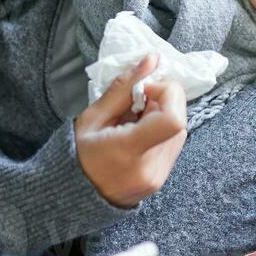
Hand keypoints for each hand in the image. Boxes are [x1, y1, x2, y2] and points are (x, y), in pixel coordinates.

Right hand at [74, 53, 187, 207]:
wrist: (75, 196)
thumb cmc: (78, 153)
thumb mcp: (93, 117)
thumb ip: (123, 87)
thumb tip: (152, 59)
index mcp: (128, 151)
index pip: (173, 119)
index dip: (166, 94)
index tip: (144, 89)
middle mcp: (149, 168)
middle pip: (180, 120)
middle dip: (163, 101)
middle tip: (136, 102)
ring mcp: (158, 177)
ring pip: (181, 131)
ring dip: (163, 115)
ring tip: (134, 120)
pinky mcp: (162, 180)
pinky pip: (173, 144)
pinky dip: (161, 131)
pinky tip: (138, 133)